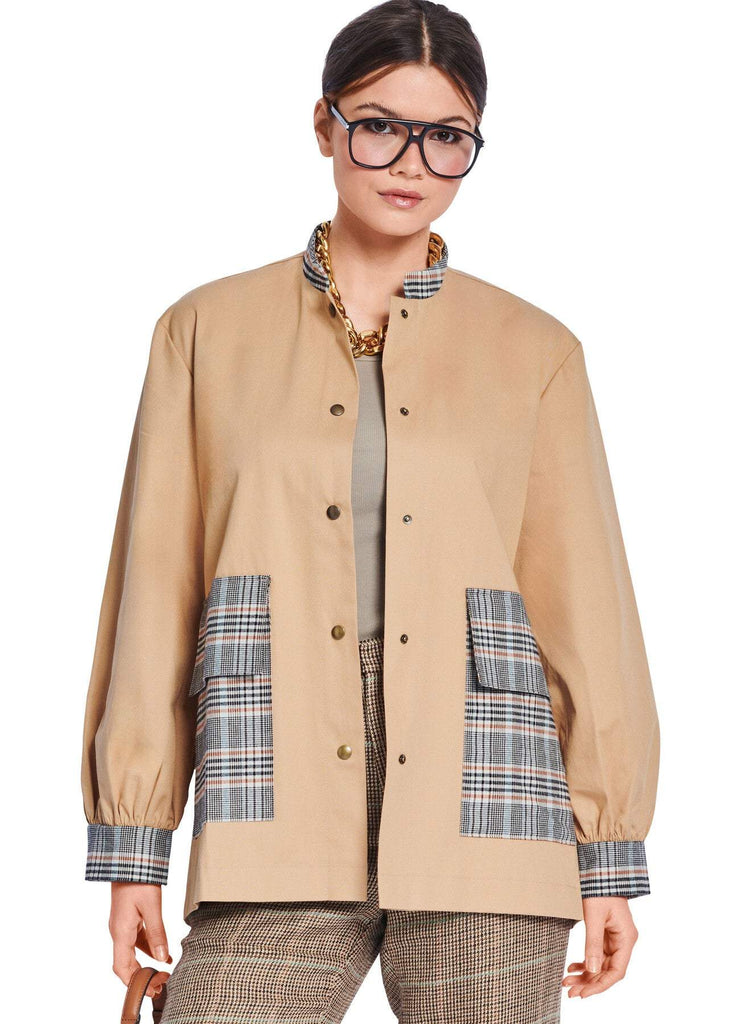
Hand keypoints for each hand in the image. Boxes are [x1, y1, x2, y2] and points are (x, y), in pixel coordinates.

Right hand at [109, 881, 172, 998]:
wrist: (130, 859)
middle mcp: (118, 931)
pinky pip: (137, 940)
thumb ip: (157, 933)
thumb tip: (163, 958)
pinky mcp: (128, 918)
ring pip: (132, 952)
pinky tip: (163, 953)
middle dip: (141, 977)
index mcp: (121, 932)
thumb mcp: (152, 906)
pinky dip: (149, 949)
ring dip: (146, 964)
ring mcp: (122, 925)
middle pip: (126, 964)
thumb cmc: (139, 880)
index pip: (122, 968)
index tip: (151, 989)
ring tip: (164, 973)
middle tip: (160, 984)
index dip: (135, 982)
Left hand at [562, 897, 637, 998]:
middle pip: (607, 970)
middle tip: (569, 991)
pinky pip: (596, 954)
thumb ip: (593, 943)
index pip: (616, 971)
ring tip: (567, 982)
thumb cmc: (599, 888)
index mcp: (626, 938)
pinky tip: (572, 968)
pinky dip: (584, 962)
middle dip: (588, 983)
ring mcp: (614, 938)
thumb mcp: (593, 916)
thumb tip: (591, 970)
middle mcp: (623, 941)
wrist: (599, 870)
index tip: (583, 994)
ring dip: (584, 974)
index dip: (600, 985)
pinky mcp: (605, 934)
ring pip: (600, 964)